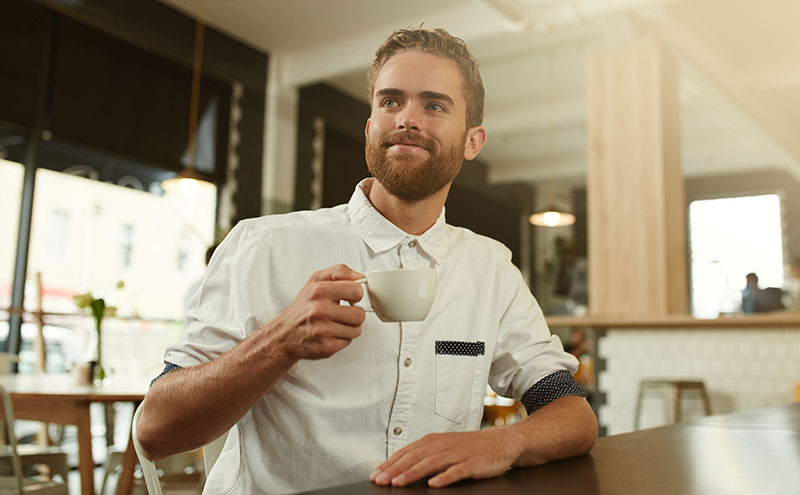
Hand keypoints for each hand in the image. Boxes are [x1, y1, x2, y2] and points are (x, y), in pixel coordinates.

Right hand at [270, 264, 365, 359]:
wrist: (285, 334)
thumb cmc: (303, 307)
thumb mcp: (316, 281)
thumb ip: (339, 272)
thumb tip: (359, 276)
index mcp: (318, 291)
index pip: (357, 290)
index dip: (355, 295)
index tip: (349, 297)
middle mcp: (319, 310)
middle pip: (359, 314)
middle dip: (353, 314)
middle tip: (341, 313)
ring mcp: (323, 330)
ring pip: (356, 329)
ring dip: (348, 328)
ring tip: (334, 324)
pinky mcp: (326, 347)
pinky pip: (348, 341)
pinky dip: (341, 339)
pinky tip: (330, 334)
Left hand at [370, 428, 521, 487]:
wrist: (501, 442)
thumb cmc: (470, 448)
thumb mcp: (445, 447)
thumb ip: (426, 455)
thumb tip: (401, 468)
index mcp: (434, 440)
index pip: (407, 452)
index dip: (390, 463)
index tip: (375, 474)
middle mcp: (443, 444)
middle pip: (415, 457)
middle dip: (395, 469)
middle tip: (380, 480)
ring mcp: (458, 453)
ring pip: (431, 463)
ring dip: (413, 472)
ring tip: (398, 482)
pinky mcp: (472, 462)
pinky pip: (456, 470)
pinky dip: (444, 477)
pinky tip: (434, 484)